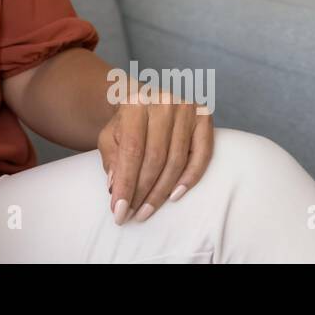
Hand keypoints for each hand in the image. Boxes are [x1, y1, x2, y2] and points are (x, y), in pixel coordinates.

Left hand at [97, 87, 212, 224]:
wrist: (146, 99)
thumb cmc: (126, 122)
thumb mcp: (110, 135)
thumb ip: (111, 158)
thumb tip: (115, 187)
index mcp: (136, 103)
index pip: (132, 150)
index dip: (126, 183)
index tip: (119, 210)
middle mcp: (164, 103)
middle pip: (155, 158)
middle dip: (142, 192)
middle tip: (133, 215)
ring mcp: (187, 110)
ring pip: (176, 161)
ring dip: (161, 192)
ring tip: (147, 211)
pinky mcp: (204, 118)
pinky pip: (202, 156)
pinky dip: (190, 178)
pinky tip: (174, 196)